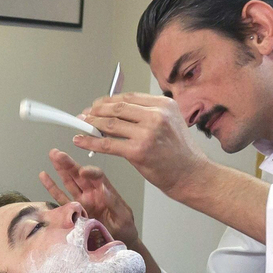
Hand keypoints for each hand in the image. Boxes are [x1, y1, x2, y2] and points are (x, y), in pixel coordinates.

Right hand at [41, 149, 139, 246]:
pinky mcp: (73, 211)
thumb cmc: (124, 228)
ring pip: (69, 182)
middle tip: (58, 153)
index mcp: (105, 191)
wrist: (119, 241)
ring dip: (60, 169)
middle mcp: (92, 193)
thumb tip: (103, 189)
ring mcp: (81, 201)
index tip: (83, 171)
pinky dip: (52, 187)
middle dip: (68, 163)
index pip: (97, 176)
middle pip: (79, 174)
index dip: (89, 172)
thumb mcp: (123, 215)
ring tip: (52, 155)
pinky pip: (61, 198)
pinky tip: (44, 176)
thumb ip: (113, 202)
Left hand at [74, 93, 211, 196]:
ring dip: (91, 124)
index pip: (129, 97)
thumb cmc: (180, 152)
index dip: (108, 100)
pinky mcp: (138, 151)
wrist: (191, 174)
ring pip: (110, 124)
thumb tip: (117, 113)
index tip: (97, 104)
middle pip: (118, 108)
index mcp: (164, 105)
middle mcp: (156, 115)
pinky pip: (108, 144)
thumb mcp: (169, 124)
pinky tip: (80, 140)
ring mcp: (147, 133)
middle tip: (85, 114)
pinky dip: (91, 142)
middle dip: (96, 110)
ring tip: (81, 125)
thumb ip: (147, 115)